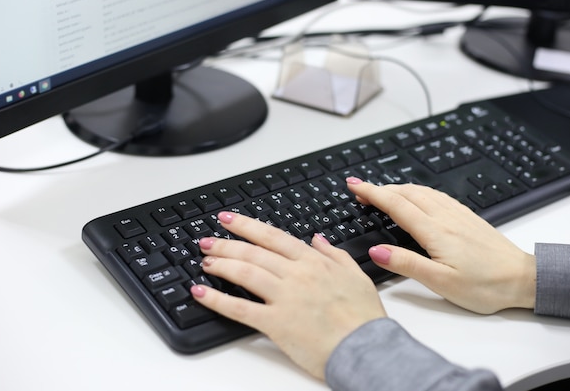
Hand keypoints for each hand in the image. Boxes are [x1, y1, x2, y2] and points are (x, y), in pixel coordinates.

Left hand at [190, 211, 386, 378]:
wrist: (367, 348)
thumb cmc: (364, 316)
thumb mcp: (356, 275)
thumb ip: (334, 254)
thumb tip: (317, 239)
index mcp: (313, 262)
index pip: (272, 237)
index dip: (247, 226)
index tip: (229, 220)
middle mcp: (297, 275)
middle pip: (253, 252)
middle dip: (226, 244)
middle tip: (206, 242)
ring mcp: (285, 297)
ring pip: (245, 273)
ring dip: (221, 265)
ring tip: (205, 262)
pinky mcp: (277, 323)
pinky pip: (241, 309)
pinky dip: (218, 300)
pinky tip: (202, 293)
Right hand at [346, 178, 535, 313]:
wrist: (523, 279)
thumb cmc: (485, 285)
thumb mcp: (441, 282)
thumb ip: (406, 264)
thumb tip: (376, 251)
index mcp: (435, 232)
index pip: (396, 205)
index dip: (373, 193)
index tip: (355, 186)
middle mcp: (445, 217)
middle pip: (406, 193)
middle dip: (380, 188)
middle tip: (360, 189)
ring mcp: (458, 215)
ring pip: (422, 191)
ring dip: (398, 187)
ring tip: (382, 191)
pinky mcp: (467, 217)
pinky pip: (437, 195)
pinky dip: (418, 190)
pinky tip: (418, 195)